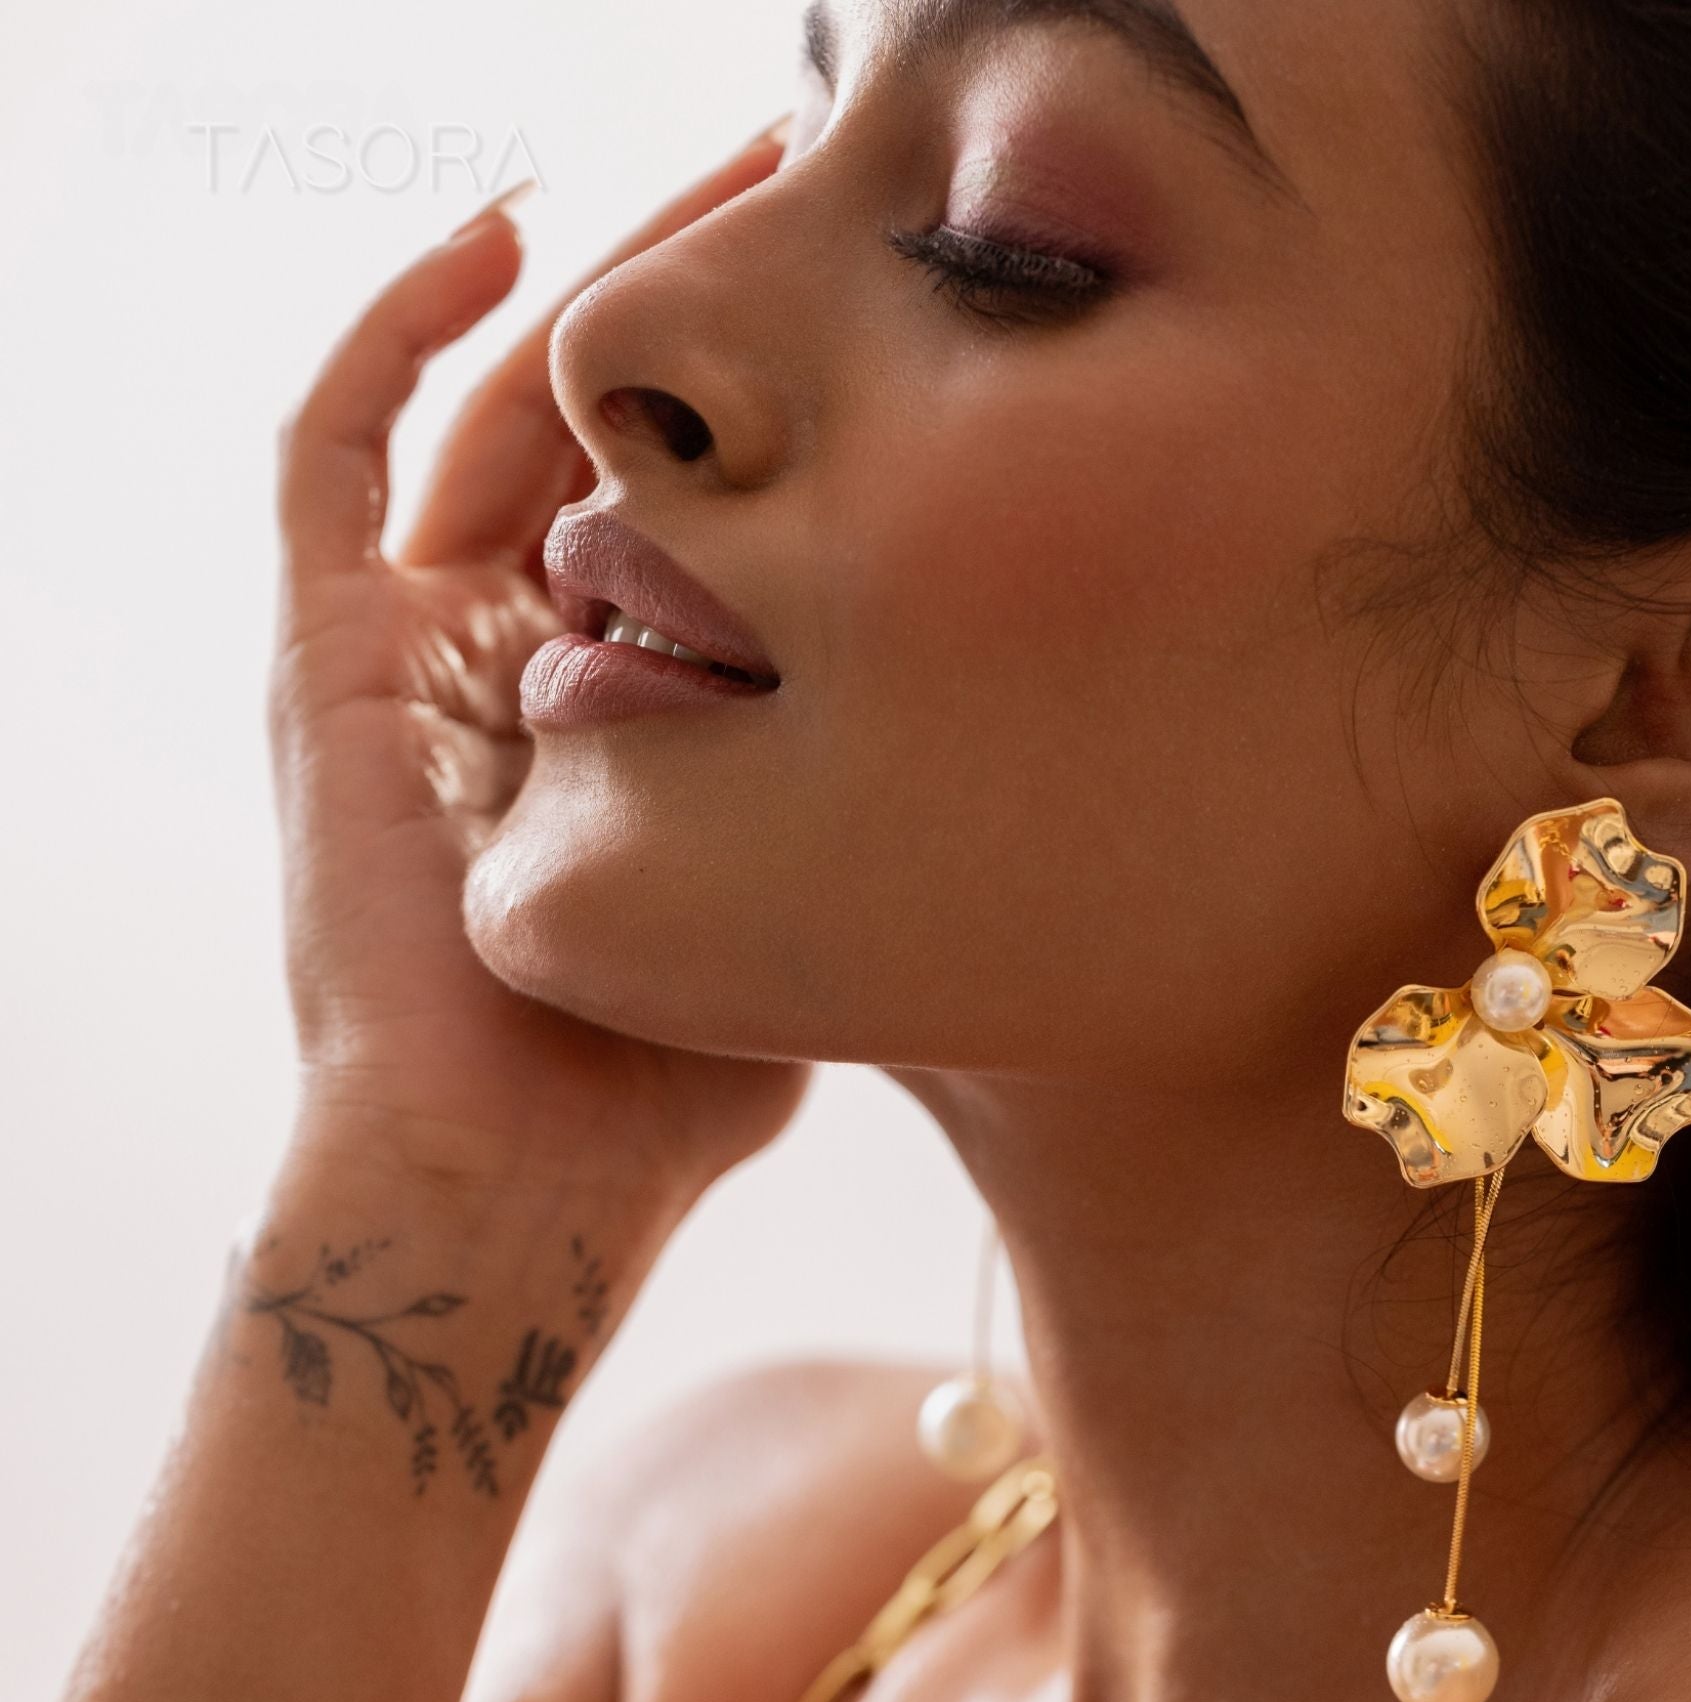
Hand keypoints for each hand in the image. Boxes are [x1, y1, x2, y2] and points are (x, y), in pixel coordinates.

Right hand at [270, 120, 808, 1215]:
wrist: (516, 1183)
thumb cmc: (665, 1087)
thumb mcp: (806, 908)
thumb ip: (859, 812)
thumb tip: (996, 734)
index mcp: (620, 710)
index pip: (692, 504)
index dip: (779, 401)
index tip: (898, 322)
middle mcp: (516, 657)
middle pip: (605, 426)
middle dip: (709, 303)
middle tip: (826, 183)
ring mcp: (416, 647)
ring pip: (494, 408)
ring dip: (601, 280)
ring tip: (726, 161)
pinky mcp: (326, 651)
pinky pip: (331, 448)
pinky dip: (396, 326)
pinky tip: (510, 229)